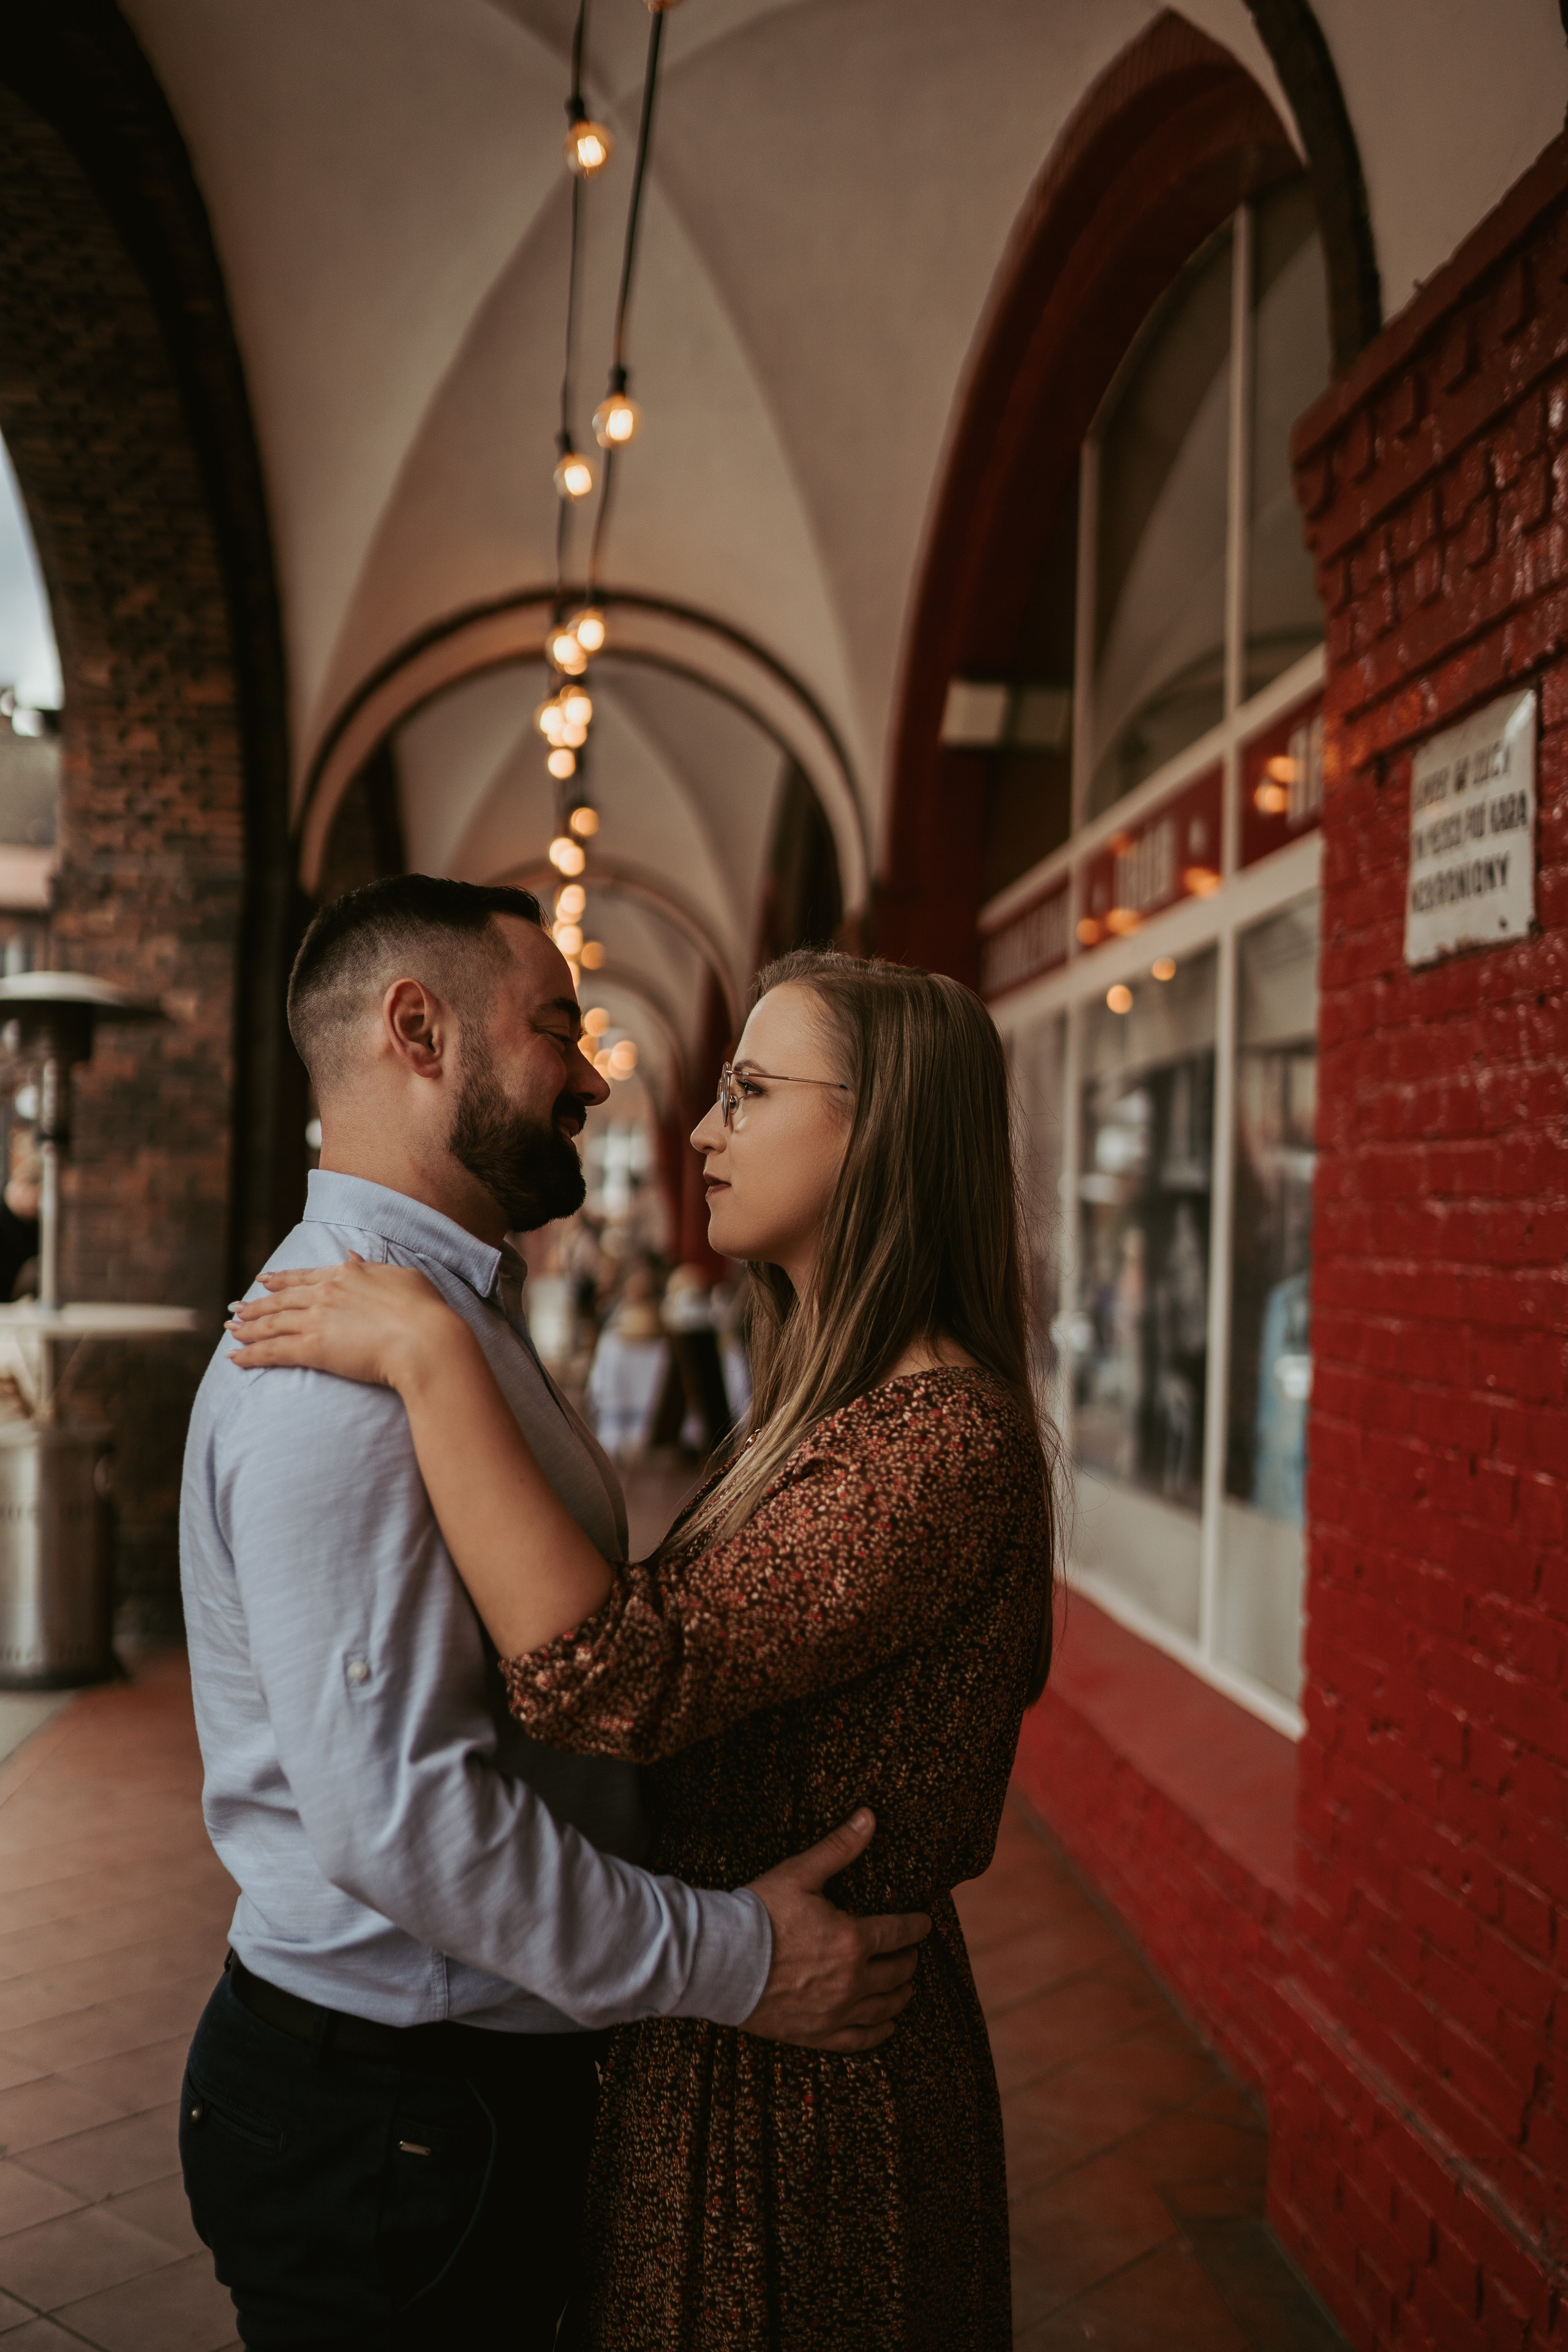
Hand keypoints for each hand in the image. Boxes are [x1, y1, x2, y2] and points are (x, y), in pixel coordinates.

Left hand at [226, 1257, 459, 1391]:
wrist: (424, 1339)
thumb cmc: (424, 1311)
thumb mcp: (401, 1277)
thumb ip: (372, 1267)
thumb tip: (352, 1255)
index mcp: (347, 1274)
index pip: (304, 1277)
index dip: (281, 1280)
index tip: (264, 1281)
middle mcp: (326, 1293)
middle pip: (281, 1299)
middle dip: (257, 1304)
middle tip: (238, 1309)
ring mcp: (316, 1319)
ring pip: (272, 1322)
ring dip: (248, 1327)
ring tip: (231, 1331)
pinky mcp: (312, 1348)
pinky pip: (272, 1351)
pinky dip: (251, 1354)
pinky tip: (235, 1357)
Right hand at [741, 1809, 930, 2054]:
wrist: (720, 1961)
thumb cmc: (759, 1914)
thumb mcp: (801, 1873)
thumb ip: (839, 1847)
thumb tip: (870, 1816)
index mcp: (853, 1940)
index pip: (899, 1933)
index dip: (916, 1927)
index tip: (924, 1923)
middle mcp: (852, 1980)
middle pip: (897, 1972)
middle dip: (909, 1960)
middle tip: (912, 1953)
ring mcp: (835, 2012)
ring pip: (883, 2008)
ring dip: (900, 1996)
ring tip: (906, 1989)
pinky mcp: (816, 2034)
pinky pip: (859, 2039)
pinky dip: (878, 2033)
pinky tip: (886, 2027)